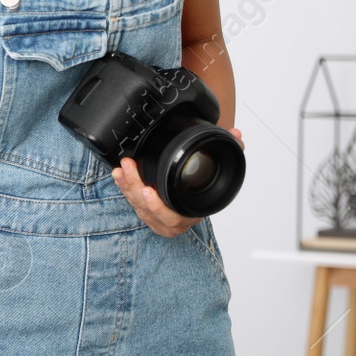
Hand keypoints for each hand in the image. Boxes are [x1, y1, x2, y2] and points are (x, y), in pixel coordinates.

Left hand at [111, 127, 243, 237]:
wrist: (199, 190)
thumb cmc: (207, 181)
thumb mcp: (220, 166)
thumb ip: (231, 148)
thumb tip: (236, 133)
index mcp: (190, 214)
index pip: (171, 217)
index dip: (158, 207)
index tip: (148, 190)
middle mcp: (173, 221)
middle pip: (148, 210)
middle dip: (134, 187)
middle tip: (129, 167)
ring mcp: (158, 219)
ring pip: (137, 206)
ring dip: (126, 186)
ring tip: (121, 168)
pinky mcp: (146, 213)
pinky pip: (132, 202)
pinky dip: (124, 188)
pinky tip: (119, 175)